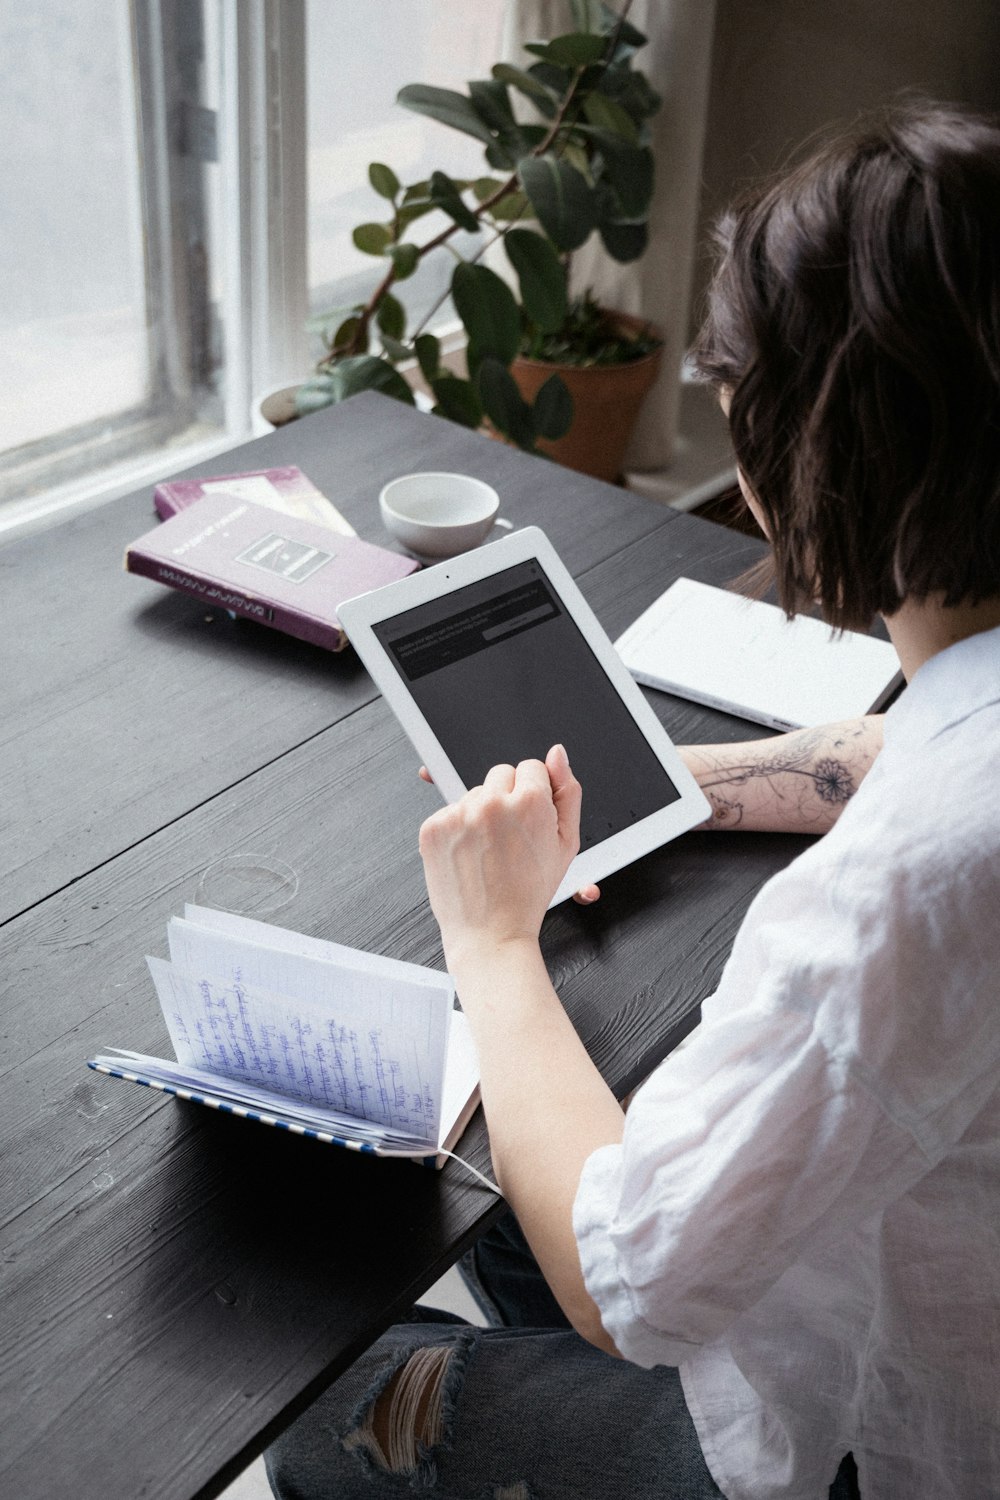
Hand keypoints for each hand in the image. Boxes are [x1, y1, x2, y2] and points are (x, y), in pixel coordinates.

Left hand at [419, 745, 580, 960]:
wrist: (491, 933)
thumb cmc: (529, 893)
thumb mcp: (566, 844)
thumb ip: (567, 792)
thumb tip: (557, 754)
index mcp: (530, 802)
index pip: (530, 767)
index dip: (533, 795)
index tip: (529, 821)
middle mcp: (492, 803)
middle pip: (501, 773)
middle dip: (507, 798)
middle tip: (510, 838)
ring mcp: (459, 814)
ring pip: (474, 792)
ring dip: (481, 813)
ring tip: (489, 851)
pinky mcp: (433, 827)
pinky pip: (450, 810)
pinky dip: (458, 829)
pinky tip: (470, 855)